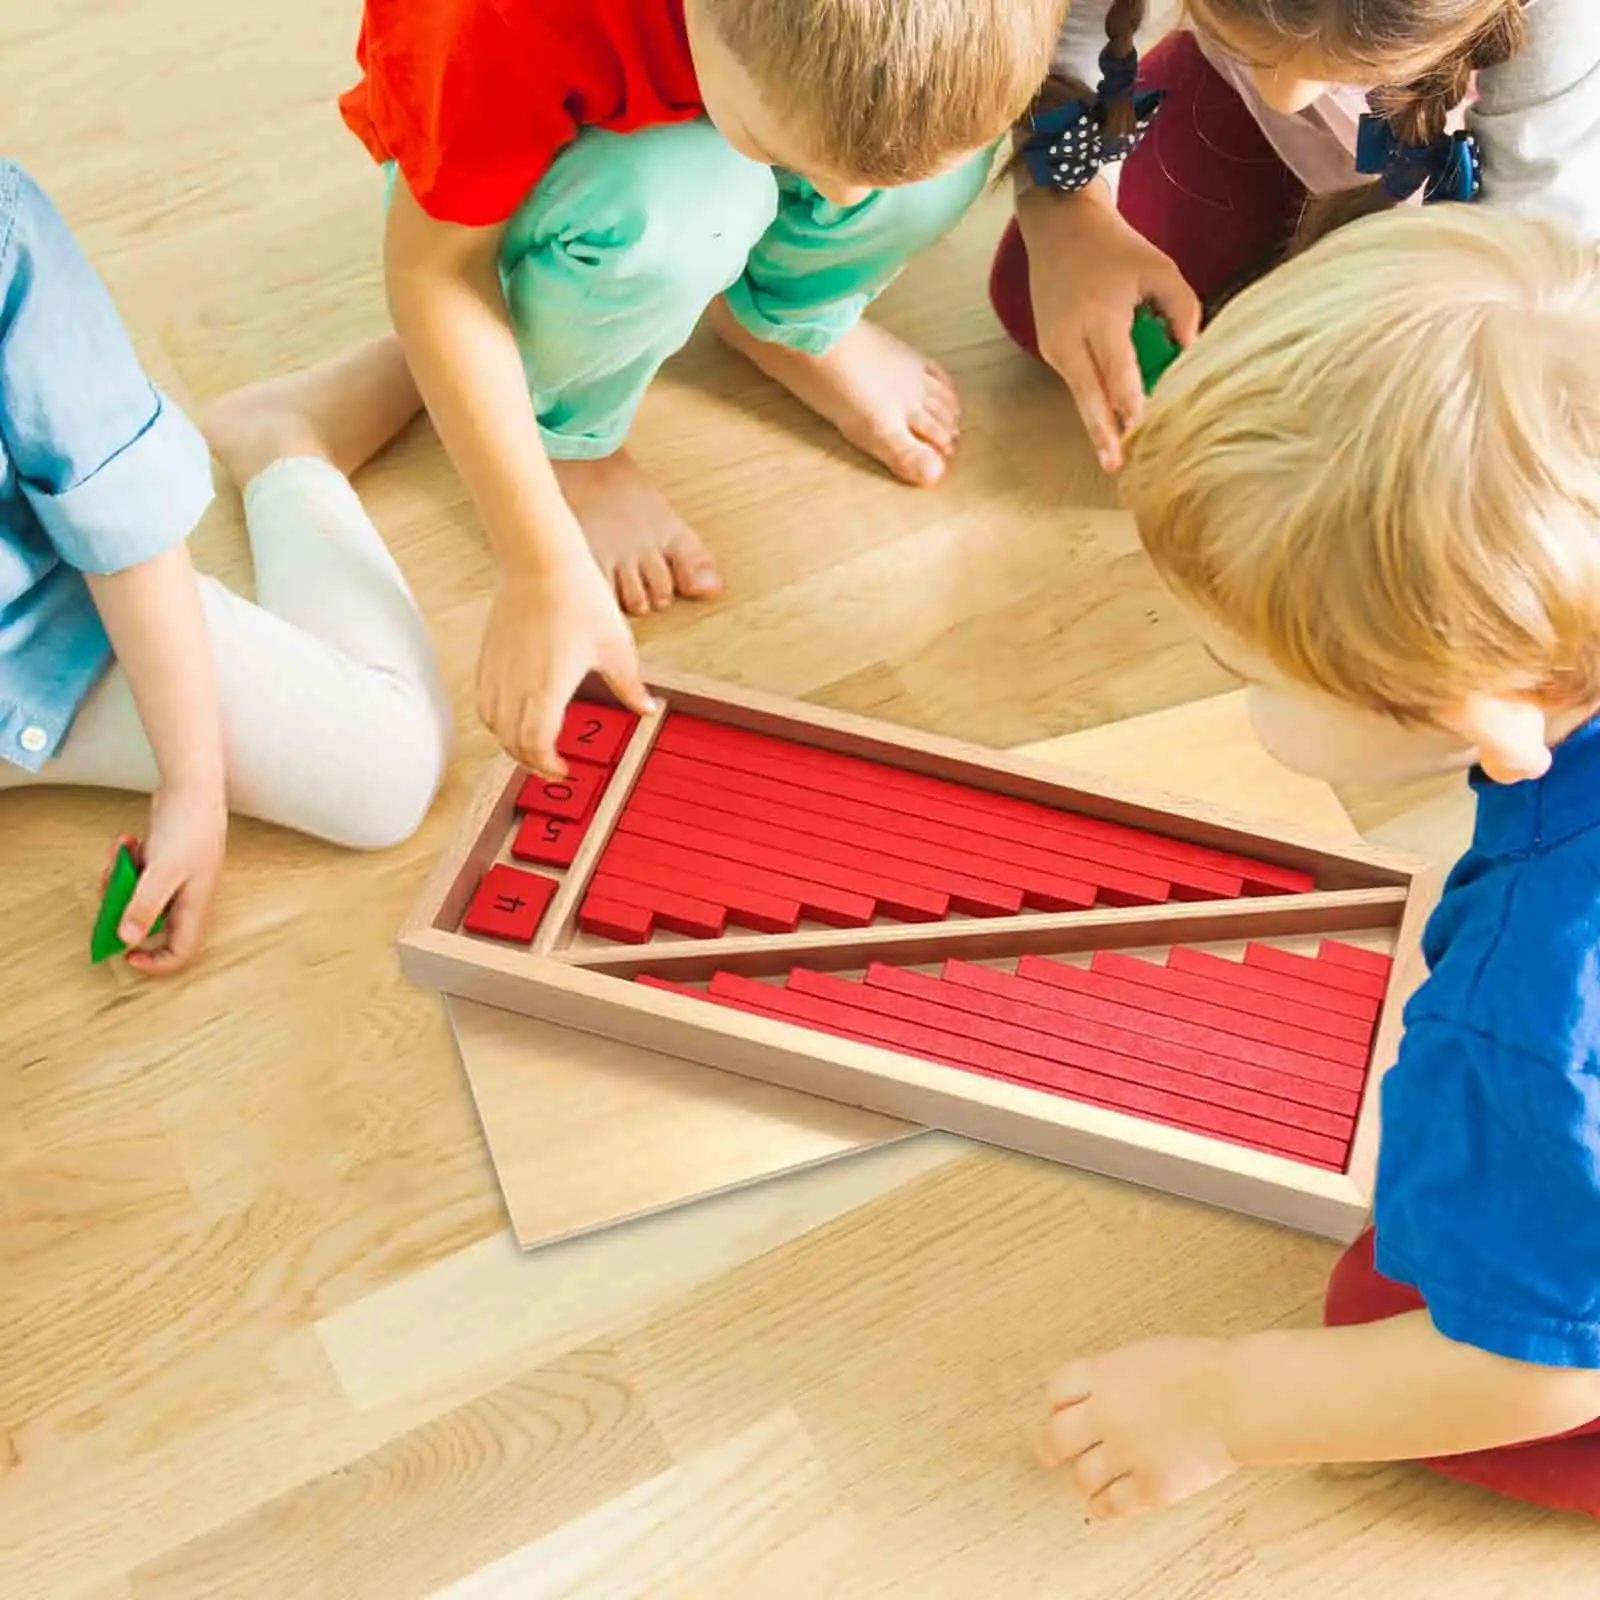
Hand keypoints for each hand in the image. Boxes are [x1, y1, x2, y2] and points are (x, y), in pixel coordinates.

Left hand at [110, 783, 228, 975]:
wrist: (193, 787)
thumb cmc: (188, 827)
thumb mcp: (162, 871)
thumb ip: (144, 907)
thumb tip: (127, 939)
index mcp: (194, 906)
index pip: (181, 951)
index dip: (155, 962)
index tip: (126, 955)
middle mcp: (186, 897)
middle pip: (151, 924)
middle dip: (123, 914)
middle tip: (107, 898)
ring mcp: (174, 879)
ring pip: (139, 897)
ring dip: (120, 882)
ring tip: (117, 860)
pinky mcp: (164, 861)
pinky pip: (137, 874)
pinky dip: (126, 862)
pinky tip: (127, 842)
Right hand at [477, 544, 656, 776]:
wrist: (540, 560)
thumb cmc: (579, 598)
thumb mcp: (616, 647)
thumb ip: (629, 686)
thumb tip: (648, 708)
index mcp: (547, 688)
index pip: (536, 745)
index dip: (548, 765)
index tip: (565, 769)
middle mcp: (515, 684)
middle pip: (512, 742)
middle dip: (531, 761)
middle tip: (552, 765)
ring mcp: (497, 671)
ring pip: (493, 724)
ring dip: (512, 742)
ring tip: (534, 744)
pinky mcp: (487, 657)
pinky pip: (485, 700)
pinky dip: (498, 718)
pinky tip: (517, 713)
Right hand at [1017, 184, 1200, 472]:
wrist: (1059, 228)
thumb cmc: (1115, 248)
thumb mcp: (1159, 268)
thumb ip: (1183, 309)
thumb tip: (1190, 353)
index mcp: (1099, 315)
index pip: (1117, 370)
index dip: (1129, 403)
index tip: (1141, 429)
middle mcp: (1070, 336)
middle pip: (1088, 396)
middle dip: (1103, 433)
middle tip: (1115, 467)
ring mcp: (1055, 346)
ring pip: (1080, 395)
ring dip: (1099, 424)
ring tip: (1115, 455)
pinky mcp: (1050, 350)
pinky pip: (1077, 381)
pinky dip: (1095, 398)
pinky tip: (1113, 417)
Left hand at [1038, 1336, 1240, 1520]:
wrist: (1237, 1399)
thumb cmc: (1203, 1371)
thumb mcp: (1146, 1356)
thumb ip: (1116, 1376)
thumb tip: (1098, 1392)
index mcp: (1106, 1376)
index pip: (1057, 1392)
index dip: (1056, 1406)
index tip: (1058, 1414)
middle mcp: (1107, 1415)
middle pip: (1056, 1438)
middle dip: (1051, 1448)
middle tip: (1052, 1454)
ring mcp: (1127, 1453)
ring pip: (1081, 1478)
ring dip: (1083, 1480)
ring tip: (1089, 1481)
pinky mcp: (1150, 1487)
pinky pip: (1111, 1506)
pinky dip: (1103, 1508)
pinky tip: (1105, 1506)